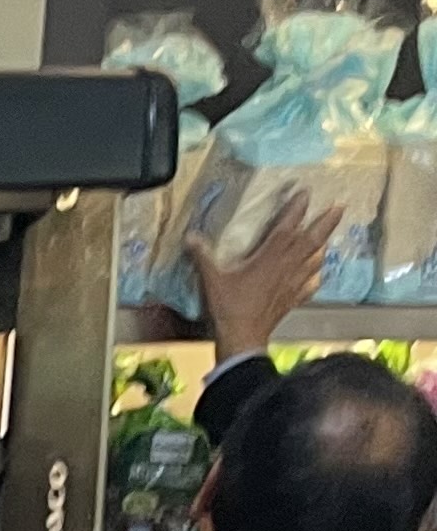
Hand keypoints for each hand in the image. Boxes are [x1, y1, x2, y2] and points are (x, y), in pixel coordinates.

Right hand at [189, 195, 342, 361]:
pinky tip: (317, 275)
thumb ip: (203, 256)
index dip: (297, 209)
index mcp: (269, 258)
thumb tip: (190, 236)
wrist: (243, 337)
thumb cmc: (229, 307)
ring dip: (324, 246)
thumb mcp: (212, 280)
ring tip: (329, 237)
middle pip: (312, 240)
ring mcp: (293, 283)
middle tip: (340, 206)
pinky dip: (316, 278)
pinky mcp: (293, 299)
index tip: (305, 193)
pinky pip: (310, 285)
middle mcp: (287, 266)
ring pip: (315, 260)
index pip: (287, 228)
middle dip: (327, 222)